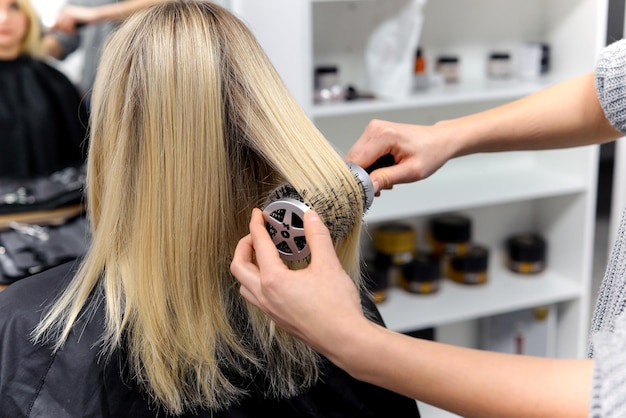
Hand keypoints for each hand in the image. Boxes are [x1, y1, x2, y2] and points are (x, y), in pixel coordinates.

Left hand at [51, 6, 98, 32]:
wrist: (95, 15)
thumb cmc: (87, 20)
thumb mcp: (76, 22)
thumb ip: (68, 24)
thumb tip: (60, 28)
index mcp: (65, 11)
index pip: (56, 20)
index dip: (52, 27)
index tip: (48, 32)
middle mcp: (65, 10)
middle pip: (59, 25)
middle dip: (65, 31)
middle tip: (73, 33)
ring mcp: (68, 13)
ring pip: (63, 26)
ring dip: (70, 31)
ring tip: (75, 32)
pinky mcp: (72, 16)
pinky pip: (68, 26)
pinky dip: (72, 30)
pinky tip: (76, 30)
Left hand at [230, 209, 366, 354]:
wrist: (344, 339)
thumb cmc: (336, 308)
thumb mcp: (329, 264)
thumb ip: (317, 237)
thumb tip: (311, 218)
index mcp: (274, 280)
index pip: (259, 245)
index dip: (256, 225)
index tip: (257, 216)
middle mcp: (266, 296)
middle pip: (238, 266)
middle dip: (244, 246)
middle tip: (255, 235)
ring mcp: (270, 310)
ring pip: (244, 285)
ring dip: (247, 267)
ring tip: (261, 255)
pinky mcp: (278, 319)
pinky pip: (256, 298)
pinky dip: (257, 282)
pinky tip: (275, 278)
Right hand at [345, 119, 456, 193]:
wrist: (439, 140)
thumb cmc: (430, 153)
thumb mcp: (411, 171)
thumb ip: (386, 178)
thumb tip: (366, 187)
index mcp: (384, 135)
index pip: (357, 162)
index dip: (359, 180)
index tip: (368, 194)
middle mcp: (374, 129)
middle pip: (353, 160)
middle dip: (363, 177)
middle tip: (381, 187)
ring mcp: (372, 130)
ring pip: (356, 159)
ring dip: (367, 173)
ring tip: (387, 178)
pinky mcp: (372, 134)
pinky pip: (362, 155)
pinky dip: (370, 167)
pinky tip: (384, 170)